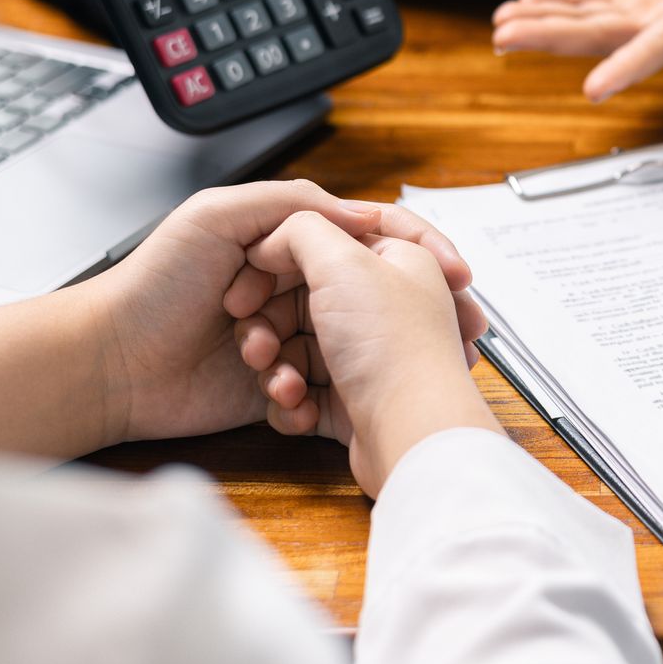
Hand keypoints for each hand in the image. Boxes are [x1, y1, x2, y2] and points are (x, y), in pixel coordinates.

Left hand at [83, 180, 414, 445]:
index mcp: (286, 240)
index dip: (415, 251)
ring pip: (344, 350)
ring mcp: (288, 338)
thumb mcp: (218, 214)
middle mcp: (294, 288)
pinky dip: (304, 396)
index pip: (367, 236)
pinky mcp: (275, 385)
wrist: (110, 361)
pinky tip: (276, 393)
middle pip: (365, 296)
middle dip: (385, 319)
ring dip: (324, 360)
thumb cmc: (153, 283)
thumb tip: (363, 213)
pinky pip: (316, 392)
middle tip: (416, 335)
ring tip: (272, 361)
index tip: (452, 274)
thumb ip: (293, 203)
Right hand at [229, 206, 497, 495]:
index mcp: (396, 260)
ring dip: (275, 364)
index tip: (255, 261)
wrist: (409, 433)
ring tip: (282, 382)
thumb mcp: (342, 263)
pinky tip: (298, 407)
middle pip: (303, 294)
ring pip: (295, 344)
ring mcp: (366, 353)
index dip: (286, 247)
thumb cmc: (391, 349)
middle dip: (270, 316)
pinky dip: (291, 399)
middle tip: (253, 332)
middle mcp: (384, 303)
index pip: (331, 235)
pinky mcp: (350, 399)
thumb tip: (271, 242)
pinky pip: (301, 389)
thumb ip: (300, 230)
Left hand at [490, 0, 662, 101]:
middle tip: (506, 36)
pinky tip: (528, 1)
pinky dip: (559, 3)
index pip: (661, 46)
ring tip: (502, 23)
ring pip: (587, 24)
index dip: (628, 66)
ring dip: (543, 24)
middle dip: (552, 38)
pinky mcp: (637, 0)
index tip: (594, 88)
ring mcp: (647, 14)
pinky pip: (591, 5)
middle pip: (602, 38)